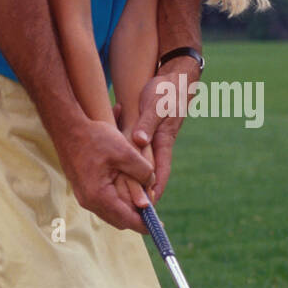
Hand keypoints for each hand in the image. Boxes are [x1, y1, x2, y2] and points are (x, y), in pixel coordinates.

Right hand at [56, 118, 153, 231]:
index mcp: (99, 195)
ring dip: (127, 210)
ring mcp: (84, 197)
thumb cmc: (94, 137)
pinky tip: (128, 191)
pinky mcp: (83, 190)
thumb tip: (152, 184)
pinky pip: (104, 204)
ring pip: (110, 213)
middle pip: (118, 220)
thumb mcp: (124, 151)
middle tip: (153, 211)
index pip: (126, 219)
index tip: (159, 226)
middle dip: (136, 218)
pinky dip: (117, 202)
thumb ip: (142, 171)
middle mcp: (89, 201)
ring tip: (143, 201)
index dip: (144, 224)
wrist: (67, 128)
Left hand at [130, 57, 199, 199]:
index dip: (154, 191)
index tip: (146, 208)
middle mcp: (158, 145)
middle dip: (140, 192)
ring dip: (130, 178)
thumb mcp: (156, 105)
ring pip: (139, 165)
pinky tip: (113, 167)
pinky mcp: (144, 134)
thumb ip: (147, 123)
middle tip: (128, 210)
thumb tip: (138, 141)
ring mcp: (151, 140)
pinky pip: (134, 152)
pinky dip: (125, 160)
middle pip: (148, 175)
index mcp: (164, 142)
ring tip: (118, 196)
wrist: (173, 78)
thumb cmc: (166, 91)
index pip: (160, 173)